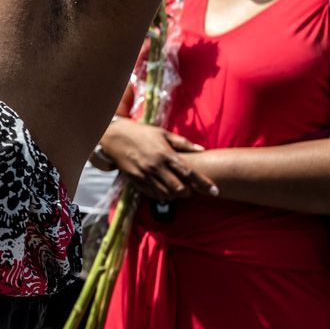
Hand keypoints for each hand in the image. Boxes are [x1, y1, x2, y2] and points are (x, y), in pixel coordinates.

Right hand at [101, 119, 218, 201]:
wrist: (114, 136)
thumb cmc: (141, 133)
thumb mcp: (162, 133)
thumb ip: (183, 143)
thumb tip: (202, 149)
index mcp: (165, 154)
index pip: (189, 173)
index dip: (204, 184)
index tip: (216, 192)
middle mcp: (156, 166)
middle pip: (179, 189)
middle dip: (189, 192)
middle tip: (191, 189)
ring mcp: (145, 175)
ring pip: (167, 194)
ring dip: (176, 195)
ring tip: (178, 189)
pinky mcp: (136, 180)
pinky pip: (153, 194)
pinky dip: (162, 195)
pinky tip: (164, 190)